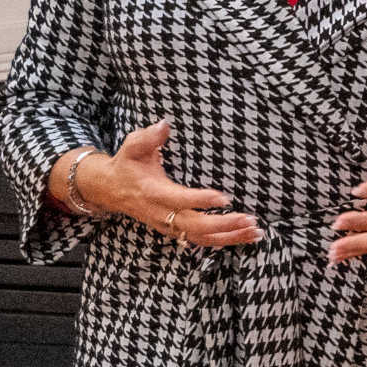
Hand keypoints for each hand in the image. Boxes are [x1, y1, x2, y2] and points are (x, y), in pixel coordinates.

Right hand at [57, 122, 257, 247]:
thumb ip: (148, 137)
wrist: (111, 189)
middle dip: (223, 224)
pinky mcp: (175, 230)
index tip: (224, 197)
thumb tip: (164, 124)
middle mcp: (161, 214)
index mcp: (152, 192)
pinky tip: (245, 237)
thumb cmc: (127, 164)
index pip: (179, 199)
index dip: (201, 200)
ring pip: (201, 238)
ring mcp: (168, 226)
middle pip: (194, 226)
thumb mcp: (133, 146)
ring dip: (229, 237)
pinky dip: (224, 241)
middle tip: (249, 218)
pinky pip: (201, 241)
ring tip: (255, 231)